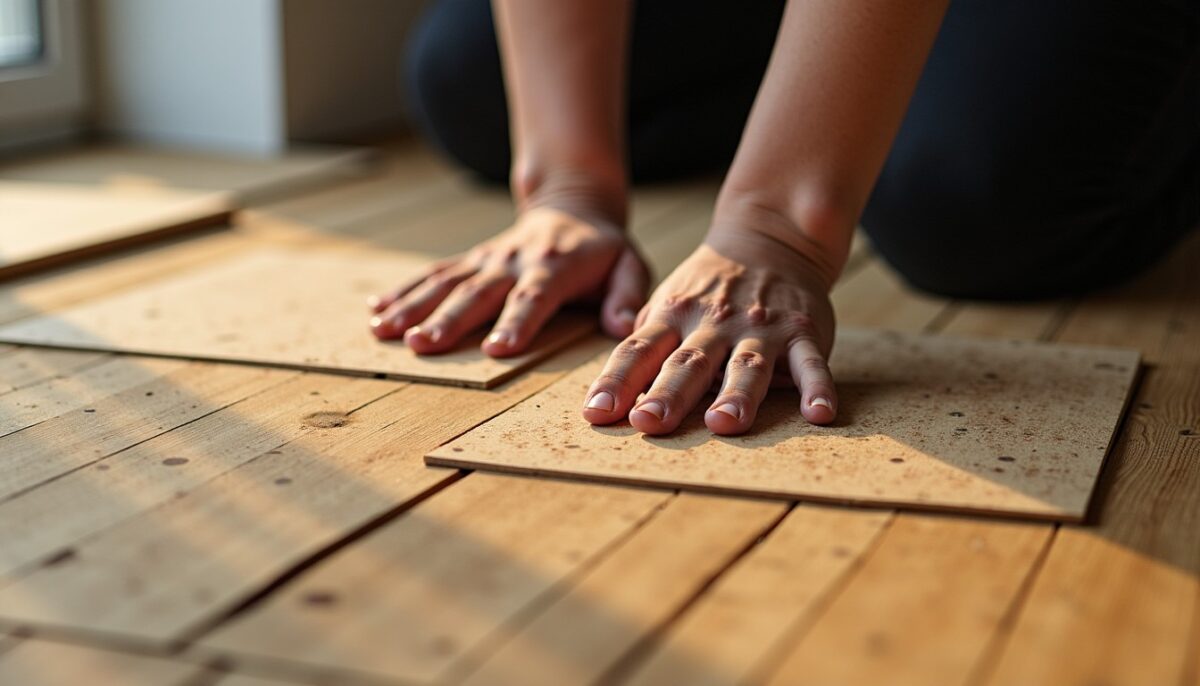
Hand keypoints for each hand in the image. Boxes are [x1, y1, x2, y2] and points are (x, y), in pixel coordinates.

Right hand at [369, 206, 648, 355]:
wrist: (573, 206)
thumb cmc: (605, 251)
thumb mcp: (630, 267)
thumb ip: (628, 297)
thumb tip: (621, 328)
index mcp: (556, 266)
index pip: (535, 296)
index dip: (517, 321)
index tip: (497, 349)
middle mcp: (515, 261)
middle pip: (479, 291)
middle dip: (448, 318)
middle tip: (421, 344)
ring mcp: (488, 259)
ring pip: (447, 281)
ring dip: (413, 306)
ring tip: (383, 330)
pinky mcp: (471, 261)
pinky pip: (433, 274)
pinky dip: (403, 290)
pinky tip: (375, 309)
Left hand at [580, 228, 837, 435]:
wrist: (770, 236)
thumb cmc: (708, 288)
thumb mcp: (668, 304)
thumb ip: (644, 346)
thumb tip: (609, 396)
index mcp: (674, 317)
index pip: (638, 351)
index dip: (616, 381)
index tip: (597, 412)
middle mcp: (714, 324)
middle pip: (688, 363)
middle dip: (667, 394)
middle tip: (648, 422)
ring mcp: (760, 328)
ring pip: (746, 366)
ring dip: (735, 396)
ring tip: (724, 424)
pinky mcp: (802, 332)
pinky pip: (810, 364)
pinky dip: (817, 388)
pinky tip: (820, 415)